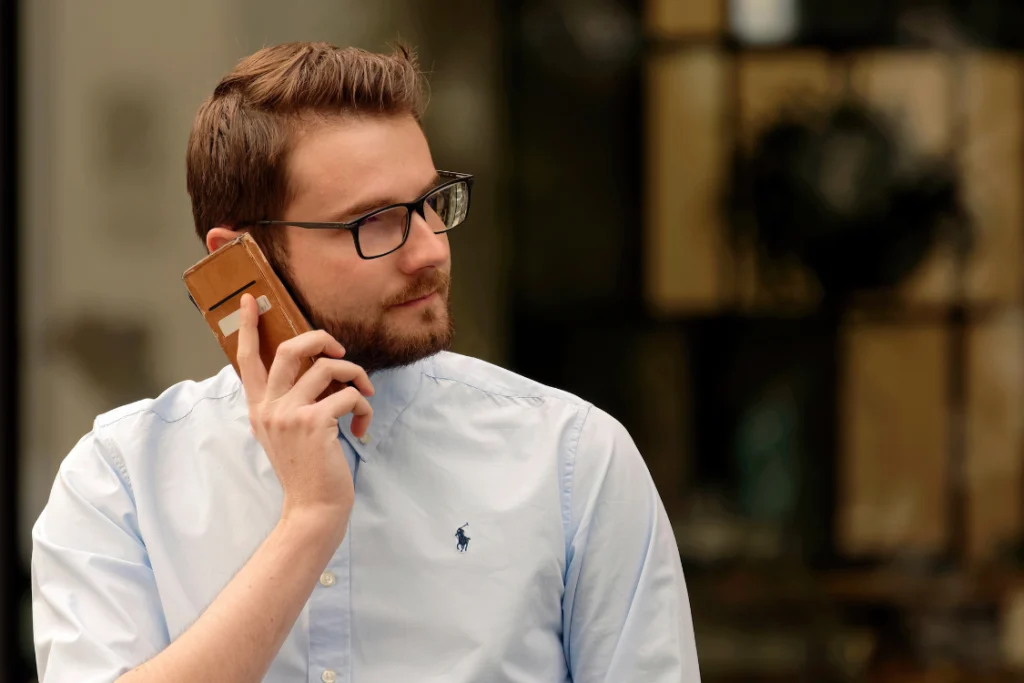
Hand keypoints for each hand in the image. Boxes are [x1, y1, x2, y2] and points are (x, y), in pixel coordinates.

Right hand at [236, 293, 373, 529]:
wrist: (314, 509)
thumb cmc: (309, 470)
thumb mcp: (288, 433)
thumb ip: (291, 402)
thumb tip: (318, 368)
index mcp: (259, 408)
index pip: (247, 360)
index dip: (250, 327)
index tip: (250, 298)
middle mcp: (269, 408)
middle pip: (291, 349)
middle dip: (321, 339)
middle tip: (340, 350)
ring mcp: (289, 414)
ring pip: (327, 368)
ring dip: (356, 377)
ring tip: (365, 398)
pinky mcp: (314, 422)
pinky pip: (349, 394)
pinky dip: (364, 406)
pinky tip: (361, 428)